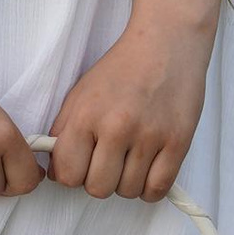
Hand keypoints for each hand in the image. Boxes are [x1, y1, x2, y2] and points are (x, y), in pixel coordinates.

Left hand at [48, 0, 222, 201]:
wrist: (166, 43)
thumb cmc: (121, 69)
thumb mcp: (80, 93)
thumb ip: (64, 132)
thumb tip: (55, 173)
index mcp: (86, 114)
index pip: (67, 175)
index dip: (72, 174)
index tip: (81, 164)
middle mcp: (116, 127)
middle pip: (98, 189)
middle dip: (100, 180)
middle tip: (108, 161)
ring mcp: (149, 136)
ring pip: (128, 191)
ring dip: (127, 182)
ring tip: (130, 158)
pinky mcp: (178, 142)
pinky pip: (157, 190)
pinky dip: (150, 188)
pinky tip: (148, 169)